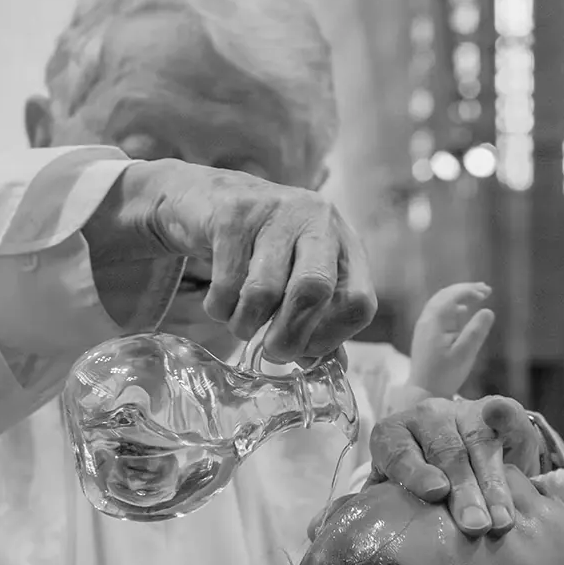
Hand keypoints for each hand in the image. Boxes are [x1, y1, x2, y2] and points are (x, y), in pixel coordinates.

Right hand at [85, 158, 375, 361]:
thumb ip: (318, 319)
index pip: (359, 302)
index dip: (332, 338)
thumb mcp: (298, 275)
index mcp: (345, 242)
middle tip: (272, 352)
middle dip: (289, 336)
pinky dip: (220, 308)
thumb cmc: (261, 250)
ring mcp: (275, 211)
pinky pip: (226, 283)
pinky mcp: (232, 214)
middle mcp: (317, 220)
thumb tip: (328, 365)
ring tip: (241, 323)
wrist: (205, 198)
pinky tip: (220, 303)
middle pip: (315, 290)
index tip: (306, 350)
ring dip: (246, 324)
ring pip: (263, 291)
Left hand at [368, 393, 543, 535]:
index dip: (416, 472)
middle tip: (474, 526)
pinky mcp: (496, 409)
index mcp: (392, 435)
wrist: (457, 451)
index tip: (435, 493)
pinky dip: (505, 420)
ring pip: (478, 444)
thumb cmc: (419, 482)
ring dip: (492, 485)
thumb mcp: (394, 492)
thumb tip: (334, 533)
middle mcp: (425, 417)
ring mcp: (462, 411)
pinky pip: (503, 414)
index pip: (399, 452)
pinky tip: (512, 434)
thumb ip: (372, 508)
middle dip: (463, 491)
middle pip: (445, 452)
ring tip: (501, 521)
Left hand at [408, 283, 494, 397]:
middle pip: (445, 295)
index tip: (487, 292)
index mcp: (435, 321)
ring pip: (440, 302)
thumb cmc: (445, 375)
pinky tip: (462, 311)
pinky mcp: (425, 334)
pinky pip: (437, 312)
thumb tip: (487, 310)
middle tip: (485, 289)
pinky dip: (451, 306)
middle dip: (465, 290)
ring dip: (458, 296)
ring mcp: (423, 326)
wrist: (423, 391)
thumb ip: (476, 331)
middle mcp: (426, 319)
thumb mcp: (465, 354)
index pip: (452, 296)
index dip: (470, 290)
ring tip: (476, 296)